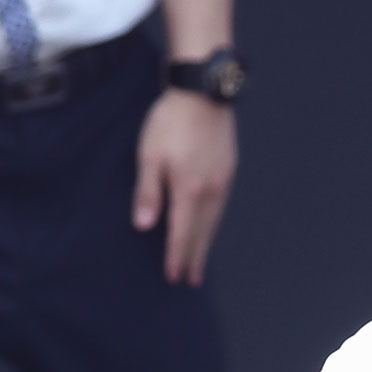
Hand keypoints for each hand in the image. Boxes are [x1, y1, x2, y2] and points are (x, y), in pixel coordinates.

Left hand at [132, 88, 236, 282]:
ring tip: (201, 261)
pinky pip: (221, 205)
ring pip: (214, 221)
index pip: (181, 234)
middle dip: (194, 258)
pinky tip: (210, 223)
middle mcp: (210, 191)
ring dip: (206, 243)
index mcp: (189, 191)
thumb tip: (144, 226)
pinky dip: (214, 222)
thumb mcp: (150, 156)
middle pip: (201, 233)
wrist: (203, 91)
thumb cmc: (171, 121)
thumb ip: (148, 192)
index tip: (173, 277)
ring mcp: (222, 179)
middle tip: (192, 280)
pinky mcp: (228, 168)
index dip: (176, 257)